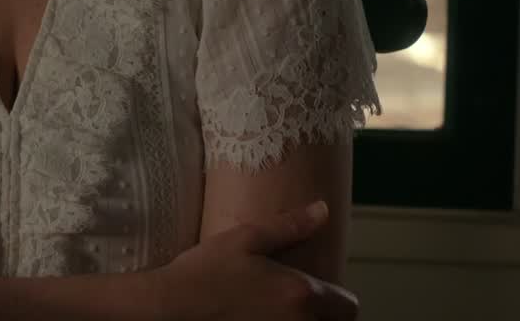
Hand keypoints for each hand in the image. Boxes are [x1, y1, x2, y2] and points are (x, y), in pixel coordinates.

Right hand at [148, 200, 358, 320]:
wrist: (171, 306)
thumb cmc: (206, 271)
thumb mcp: (245, 239)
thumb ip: (289, 225)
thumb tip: (323, 210)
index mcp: (302, 293)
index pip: (349, 307)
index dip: (339, 299)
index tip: (322, 293)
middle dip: (323, 314)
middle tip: (296, 301)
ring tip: (278, 311)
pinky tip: (260, 319)